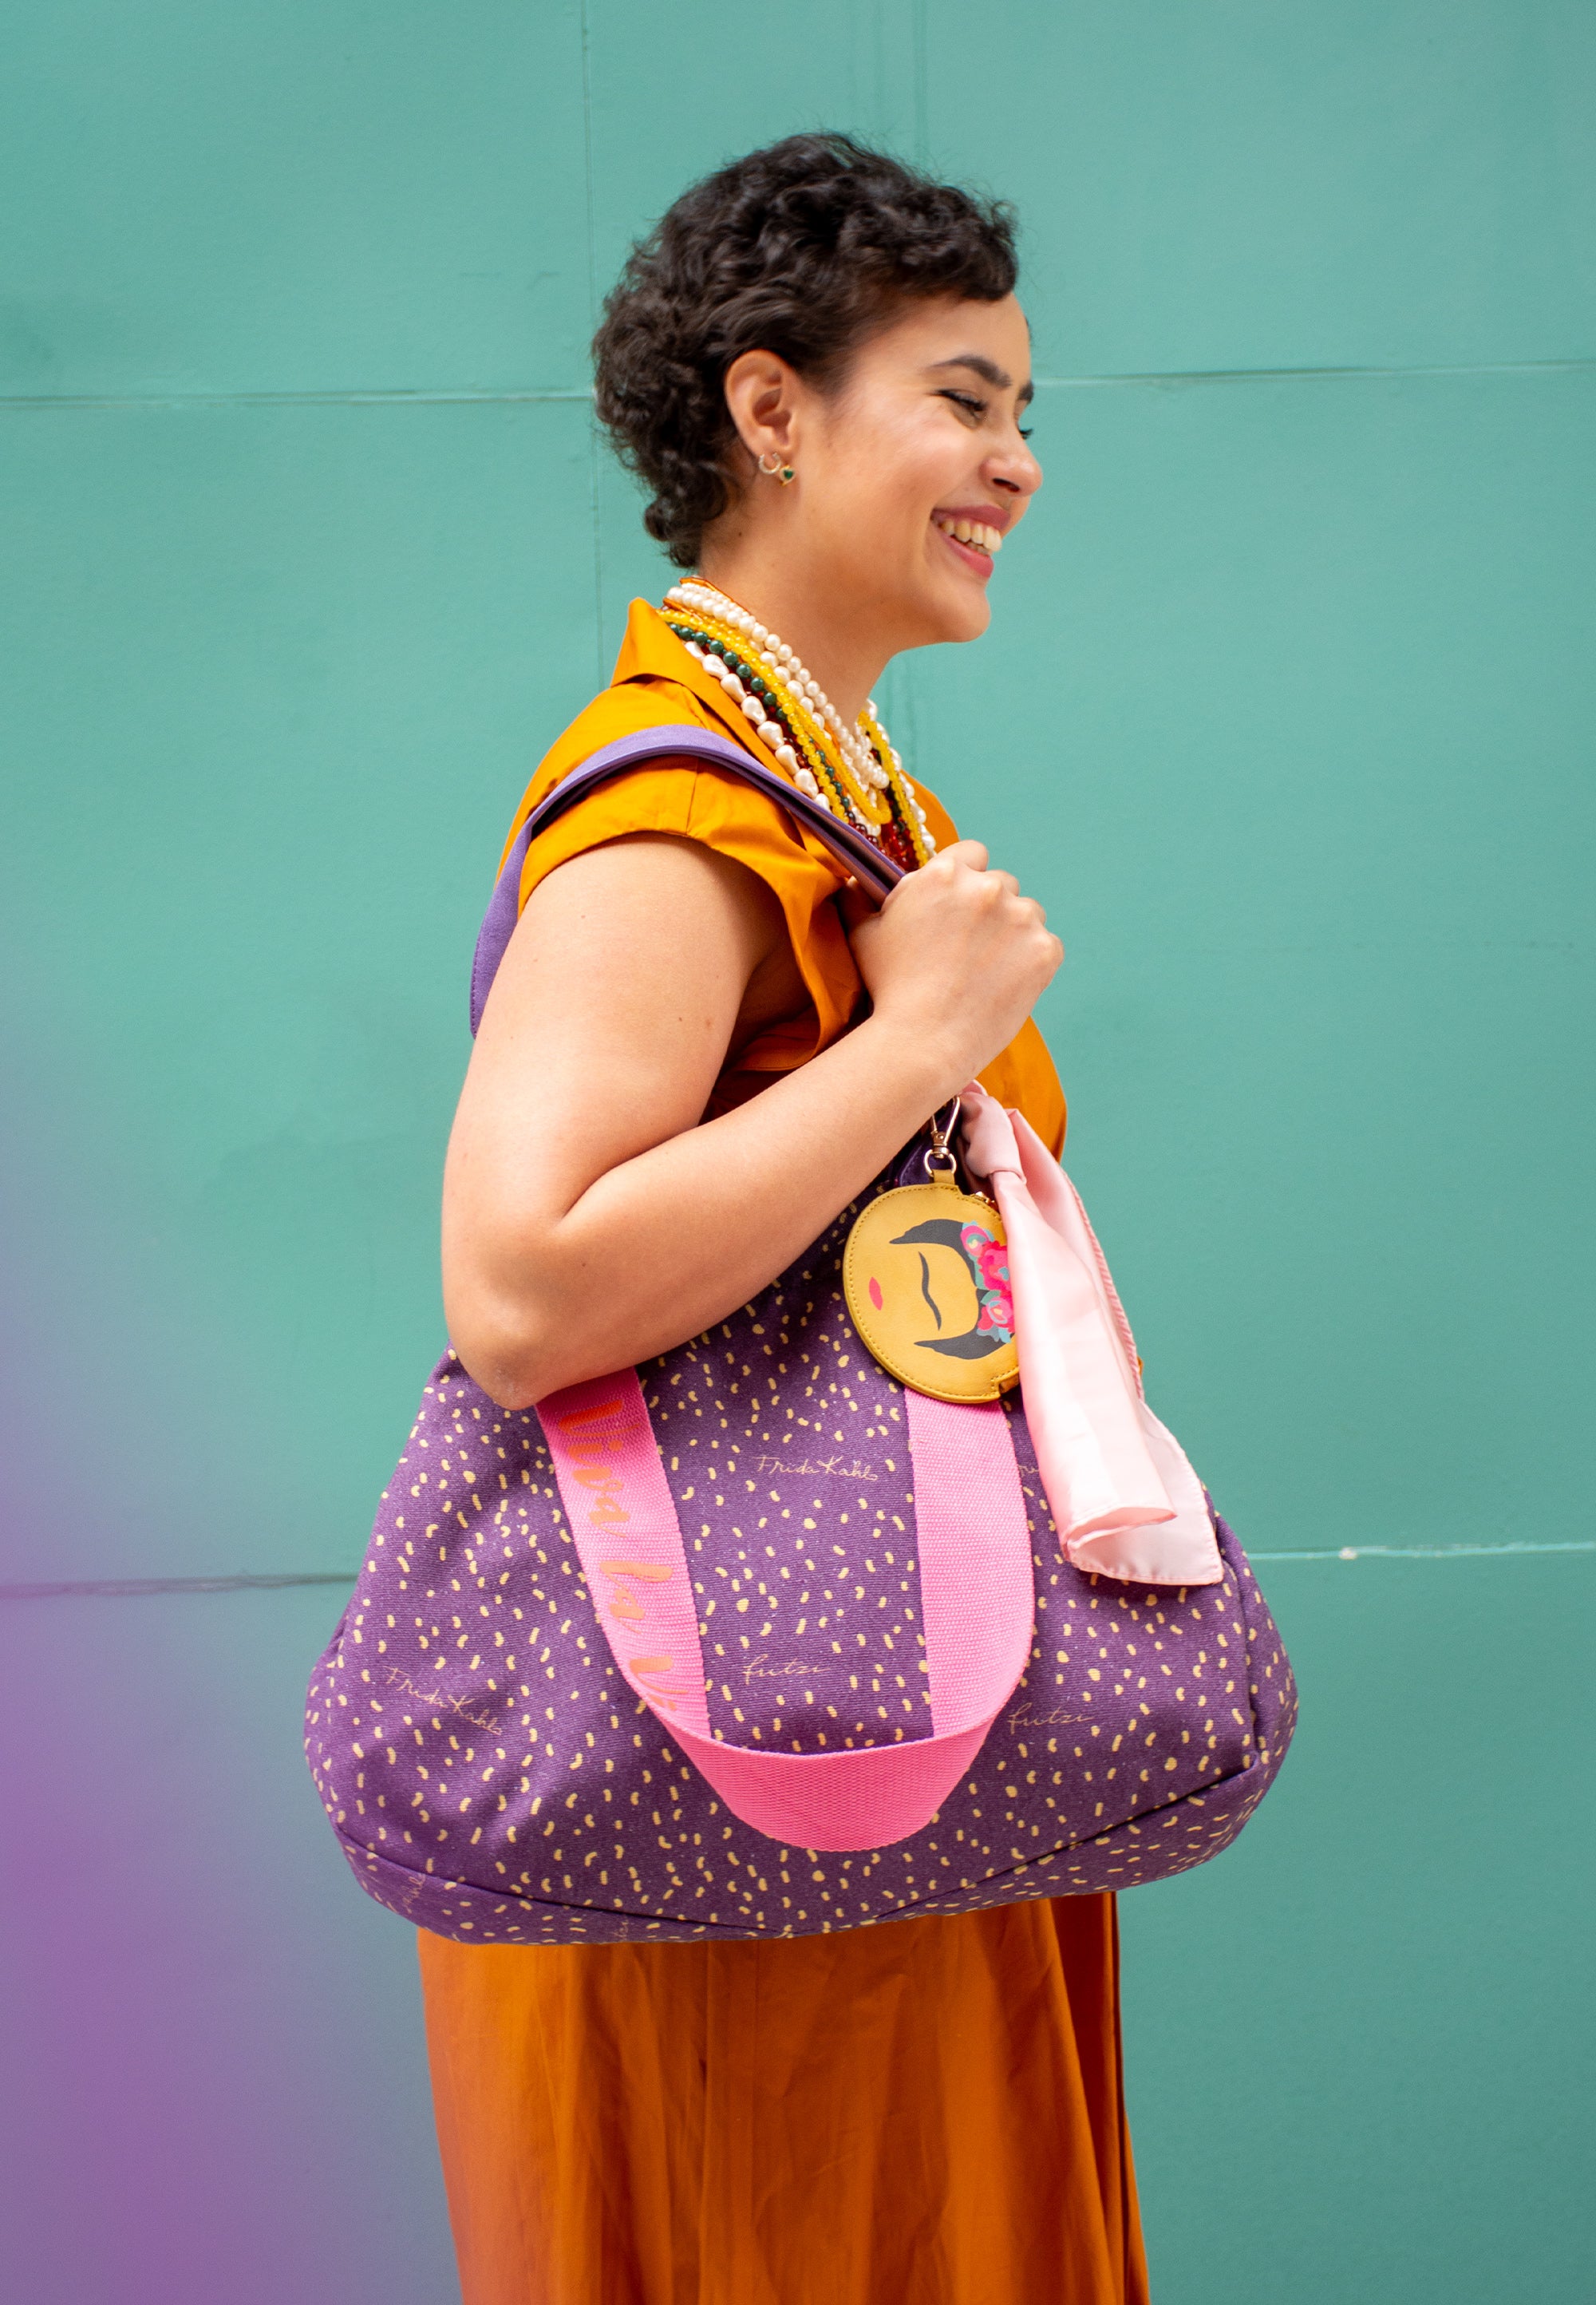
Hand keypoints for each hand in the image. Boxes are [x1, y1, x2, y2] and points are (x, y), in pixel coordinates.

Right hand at [847, 840, 1062, 1087]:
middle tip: (970, 946)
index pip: (972, 853)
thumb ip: (859, 899)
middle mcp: (987, 887)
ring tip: (988, 968)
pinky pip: (1047, 946)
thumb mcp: (862, 935)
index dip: (965, 877)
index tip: (959, 904)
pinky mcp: (1044, 951)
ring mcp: (1021, 918)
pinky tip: (1006, 983)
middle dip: (989, 908)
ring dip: (1013, 931)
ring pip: (1028, 913)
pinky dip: (1032, 962)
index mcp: (945, 874)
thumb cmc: (888, 988)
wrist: (924, 1041)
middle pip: (1002, 883)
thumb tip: (853, 882)